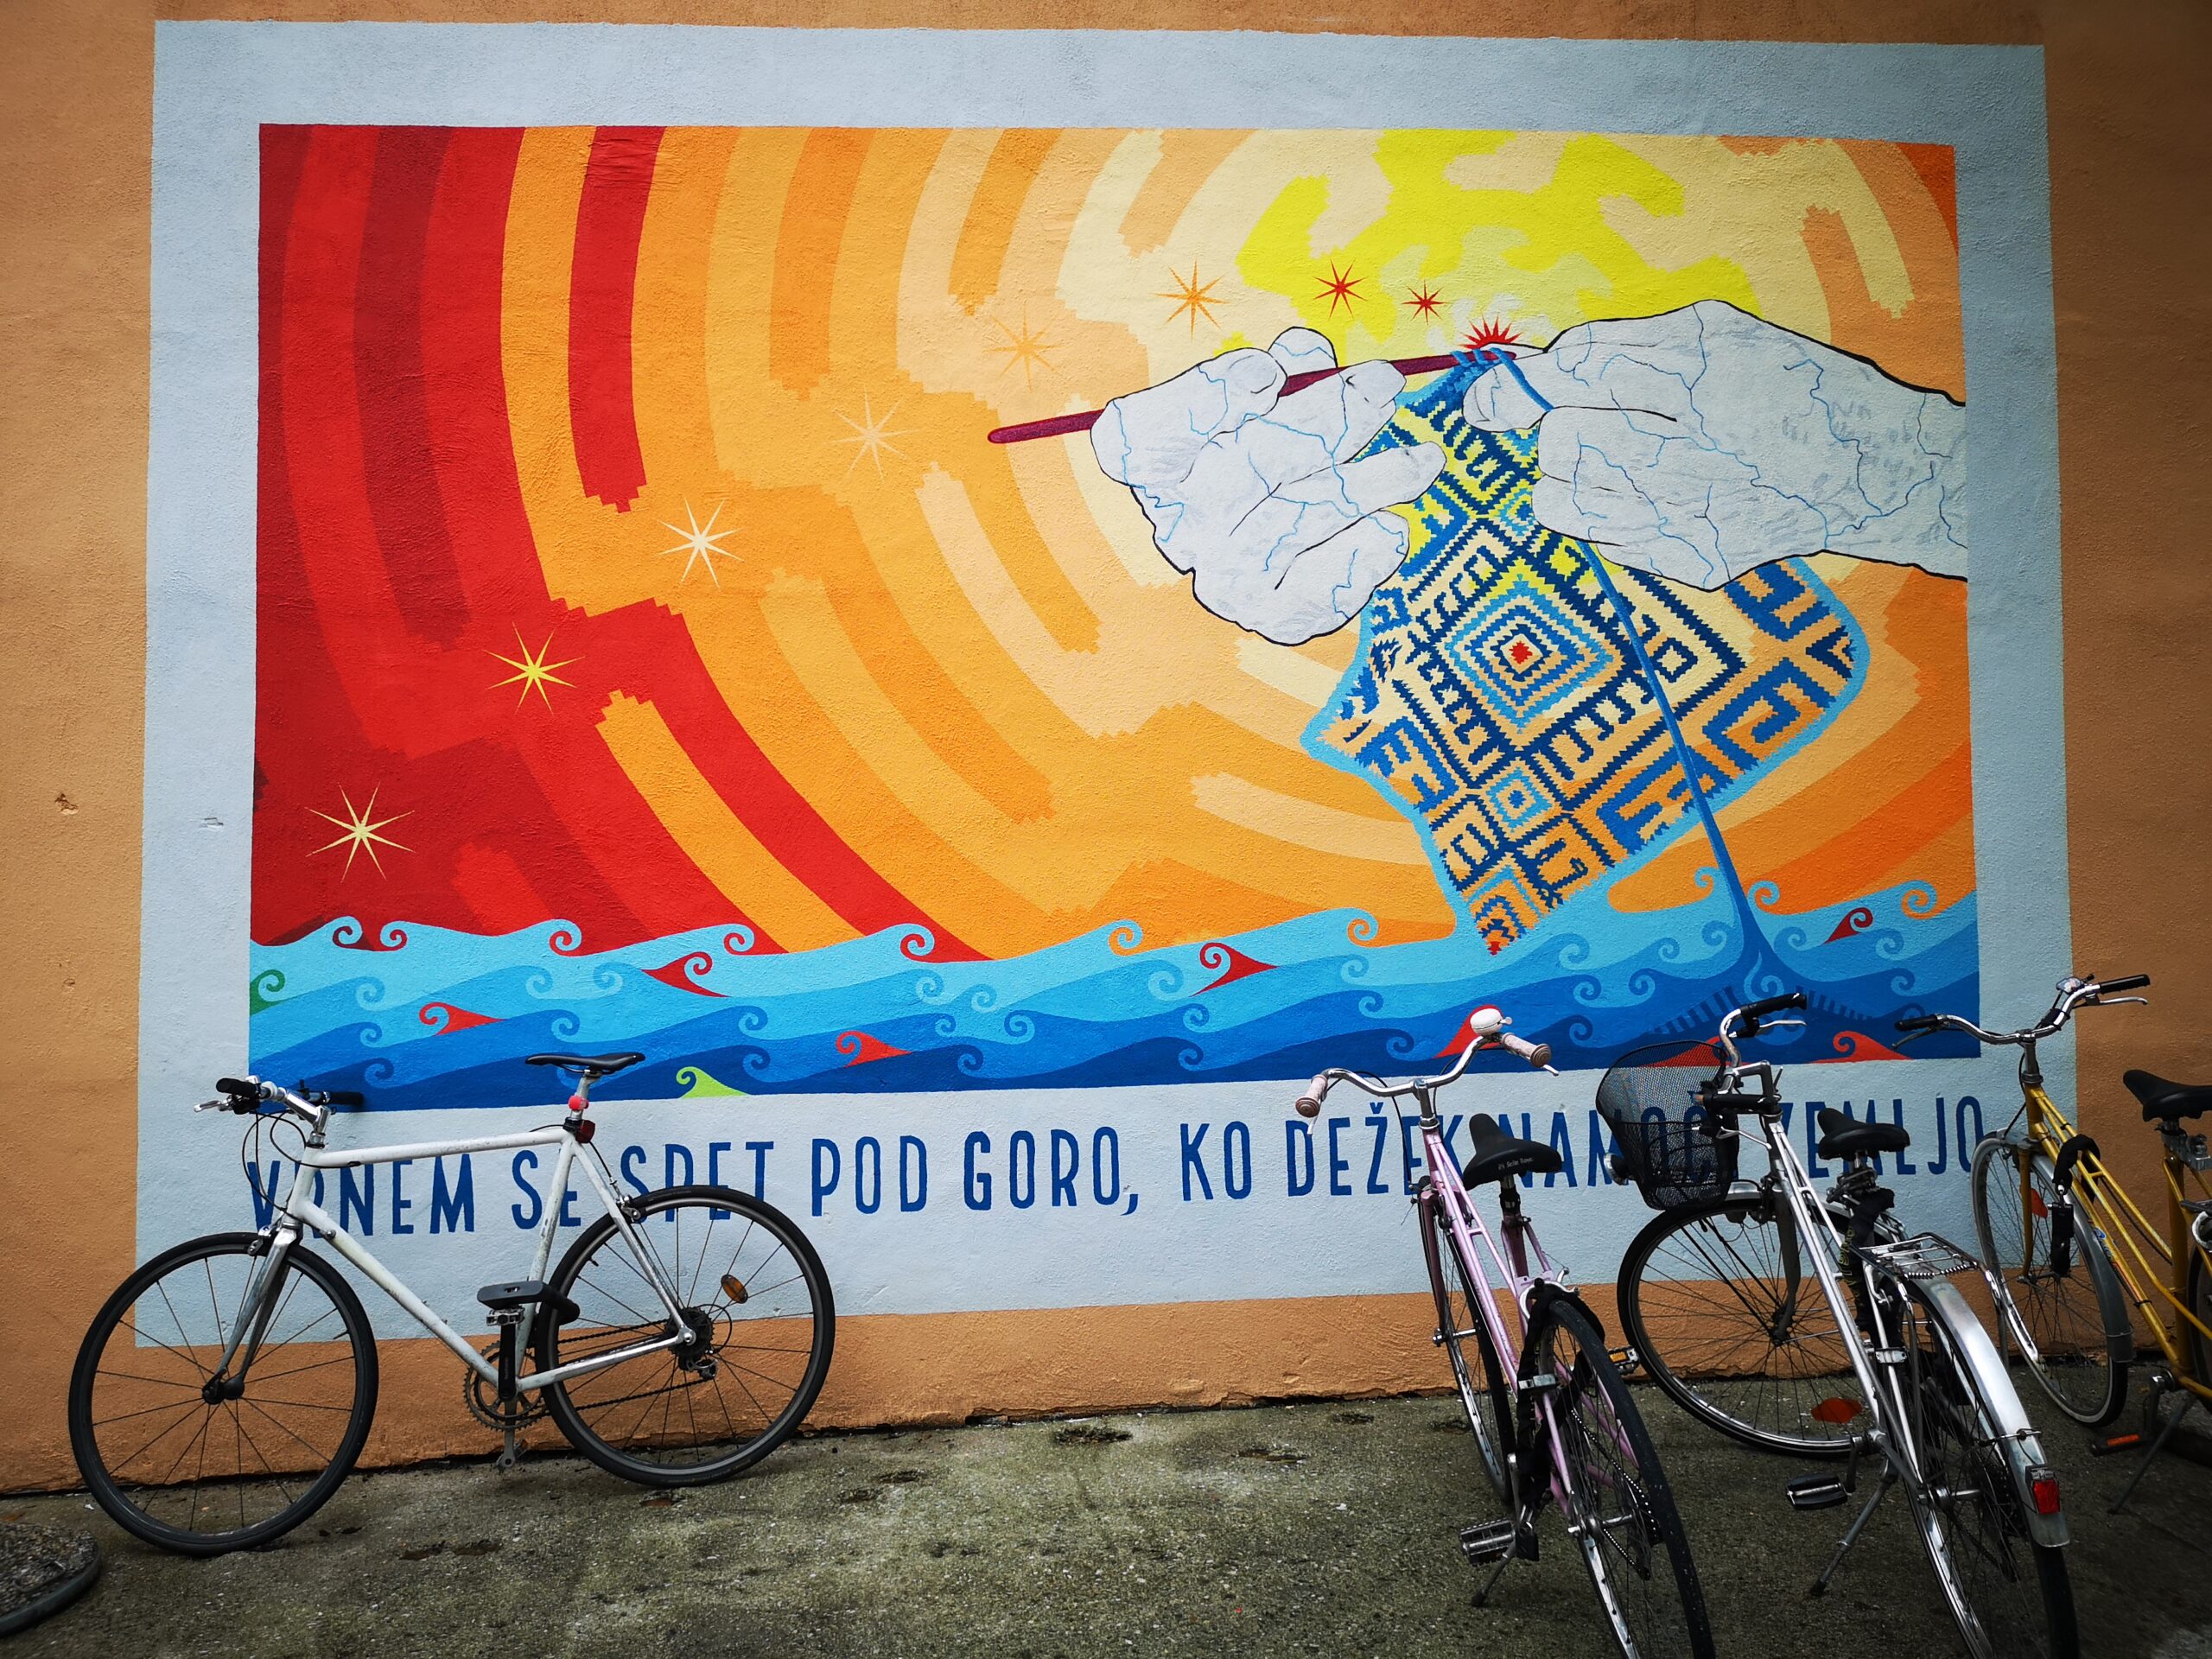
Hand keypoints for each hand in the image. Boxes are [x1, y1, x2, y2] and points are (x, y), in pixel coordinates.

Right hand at [1091, 328, 1444, 643]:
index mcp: (1160, 464)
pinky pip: (1318, 590)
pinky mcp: (1270, 615)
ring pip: (1296, 521)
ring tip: (1423, 461)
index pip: (1152, 431)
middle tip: (1381, 387)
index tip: (1266, 374)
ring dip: (1366, 484)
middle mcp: (1183, 523)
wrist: (1279, 559)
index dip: (1207, 401)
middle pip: (1246, 466)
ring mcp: (1224, 575)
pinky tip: (1391, 530)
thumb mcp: (1269, 404)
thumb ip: (1285, 372)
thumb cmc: (1272, 458)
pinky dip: (1360, 558)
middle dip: (1324, 419)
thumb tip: (1310, 353)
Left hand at [1462, 300, 1965, 586]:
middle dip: (1562, 433)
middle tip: (1600, 428)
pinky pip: (1605, 541)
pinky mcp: (1695, 561)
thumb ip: (1614, 345)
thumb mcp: (1714, 333)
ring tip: (1622, 467)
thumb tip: (1523, 377)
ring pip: (1563, 505)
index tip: (1487, 404)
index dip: (1518, 390)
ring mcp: (1692, 514)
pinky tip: (1660, 500)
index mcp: (1699, 370)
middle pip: (1561, 444)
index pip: (1574, 377)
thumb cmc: (1783, 386)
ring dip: (1573, 483)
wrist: (1869, 469)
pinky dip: (1614, 519)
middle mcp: (1693, 444)